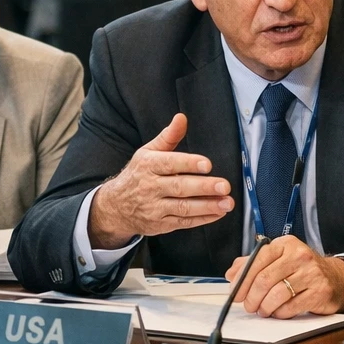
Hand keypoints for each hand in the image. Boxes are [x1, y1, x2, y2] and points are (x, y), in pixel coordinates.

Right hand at [87, 114, 232, 246]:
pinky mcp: (161, 224)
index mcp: (148, 165)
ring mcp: (155, 208)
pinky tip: (218, 213)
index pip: (169, 163)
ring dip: (207, 206)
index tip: (207, 164)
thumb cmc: (138, 174)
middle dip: (204, 187)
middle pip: (179, 187)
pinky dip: (203, 219)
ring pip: (183, 208)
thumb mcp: (148, 152)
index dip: (189, 164)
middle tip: (224, 186)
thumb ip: (168, 136)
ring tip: (227, 202)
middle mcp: (150, 187)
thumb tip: (181, 118)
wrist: (116, 206)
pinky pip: (184, 222)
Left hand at [225, 236, 343, 318]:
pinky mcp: (319, 291)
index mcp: (286, 244)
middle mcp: (300, 255)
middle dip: (251, 297)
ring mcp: (311, 273)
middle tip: (249, 306)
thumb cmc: (302, 269)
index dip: (242, 279)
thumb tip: (231, 274)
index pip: (257, 259)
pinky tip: (279, 311)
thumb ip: (252, 264)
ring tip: (263, 310)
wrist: (335, 278)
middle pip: (265, 279)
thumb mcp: (277, 259)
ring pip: (276, 295)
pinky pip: (291, 307)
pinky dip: (280, 313)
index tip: (235, 293)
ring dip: (265, 307)